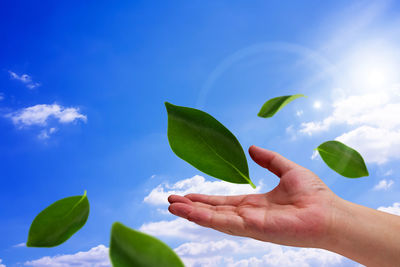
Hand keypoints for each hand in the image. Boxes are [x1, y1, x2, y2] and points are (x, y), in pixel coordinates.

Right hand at [168, 145, 337, 247]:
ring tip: (172, 206)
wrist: (330, 212)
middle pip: (213, 211)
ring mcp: (249, 224)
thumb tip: (252, 147)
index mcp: (254, 204)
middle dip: (192, 206)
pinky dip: (204, 218)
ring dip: (192, 213)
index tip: (187, 194)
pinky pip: (224, 223)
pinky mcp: (253, 229)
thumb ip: (269, 159)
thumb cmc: (314, 195)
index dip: (204, 198)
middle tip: (170, 201)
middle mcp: (248, 216)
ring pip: (214, 219)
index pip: (223, 201)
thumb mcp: (287, 169)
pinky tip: (188, 212)